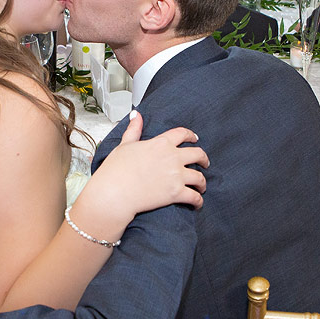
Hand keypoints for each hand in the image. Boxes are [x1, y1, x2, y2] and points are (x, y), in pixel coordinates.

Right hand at [81, 110, 208, 228]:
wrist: (114, 192)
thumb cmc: (116, 170)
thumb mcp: (125, 145)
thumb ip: (134, 130)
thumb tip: (136, 114)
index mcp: (161, 143)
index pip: (182, 134)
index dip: (191, 135)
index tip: (194, 138)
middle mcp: (172, 157)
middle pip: (198, 154)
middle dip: (204, 159)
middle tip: (205, 163)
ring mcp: (176, 176)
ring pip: (200, 177)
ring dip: (203, 183)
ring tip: (201, 187)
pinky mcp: (176, 193)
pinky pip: (195, 197)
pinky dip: (198, 201)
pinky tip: (197, 203)